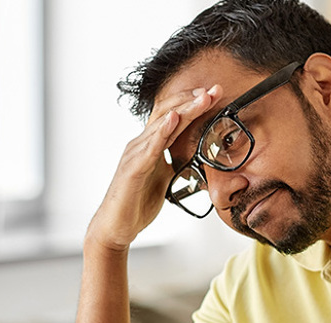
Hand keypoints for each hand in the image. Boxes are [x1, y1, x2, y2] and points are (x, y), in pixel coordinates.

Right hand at [86, 85, 221, 251]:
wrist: (115, 227)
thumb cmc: (136, 202)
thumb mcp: (165, 179)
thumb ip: (176, 165)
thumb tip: (197, 159)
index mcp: (150, 145)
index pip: (173, 117)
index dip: (193, 104)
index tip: (214, 94)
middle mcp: (140, 144)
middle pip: (168, 113)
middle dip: (192, 99)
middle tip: (215, 89)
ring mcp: (135, 154)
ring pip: (161, 125)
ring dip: (183, 109)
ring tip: (202, 97)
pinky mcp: (132, 169)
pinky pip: (149, 148)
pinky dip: (162, 132)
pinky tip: (174, 120)